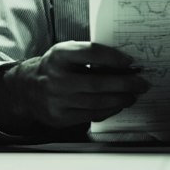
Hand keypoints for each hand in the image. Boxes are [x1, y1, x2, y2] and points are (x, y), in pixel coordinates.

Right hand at [3, 41, 150, 127]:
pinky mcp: (60, 117)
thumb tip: (123, 64)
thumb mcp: (66, 52)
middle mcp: (56, 77)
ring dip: (120, 99)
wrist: (28, 89)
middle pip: (98, 83)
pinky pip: (91, 115)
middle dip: (125, 84)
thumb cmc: (55, 68)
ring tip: (132, 96)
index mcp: (59, 55)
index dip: (114, 57)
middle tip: (141, 84)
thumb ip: (90, 54)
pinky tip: (117, 105)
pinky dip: (109, 110)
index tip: (130, 62)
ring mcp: (57, 100)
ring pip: (97, 102)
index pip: (92, 53)